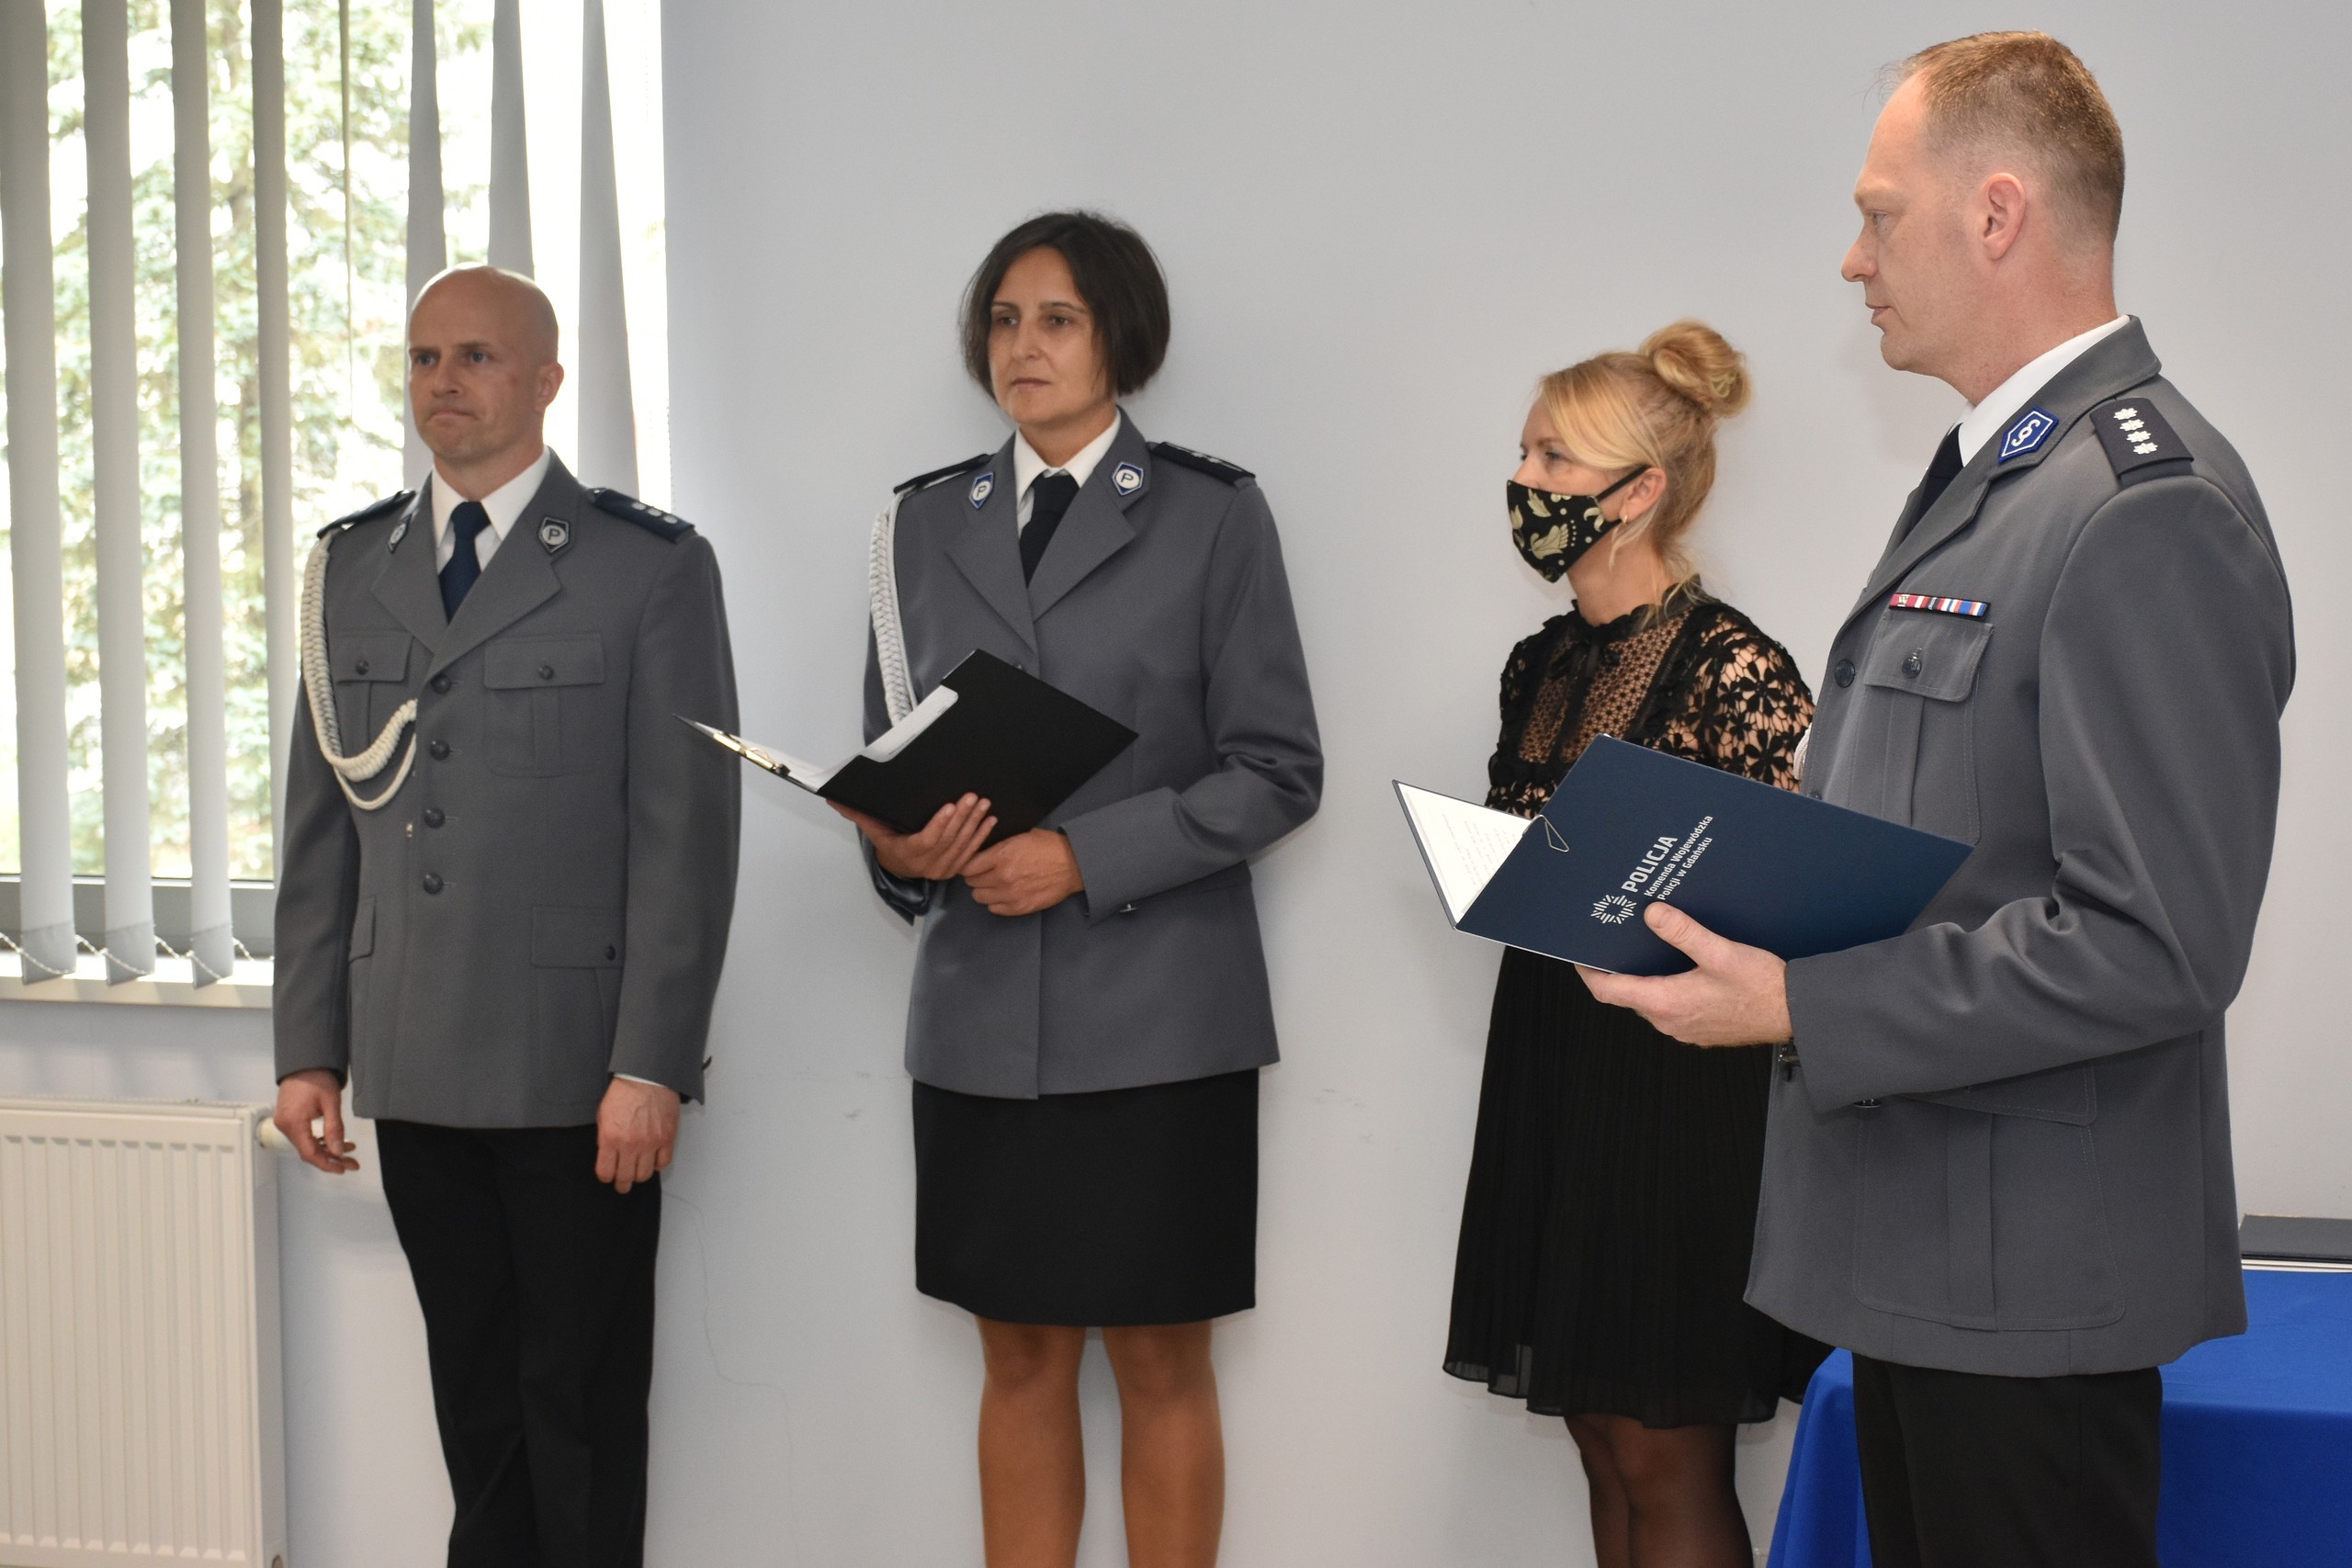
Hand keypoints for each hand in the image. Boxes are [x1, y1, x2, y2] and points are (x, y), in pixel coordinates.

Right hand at [274, 1069, 359, 1173]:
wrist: (304, 1060)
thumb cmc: (316, 1076)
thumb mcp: (331, 1103)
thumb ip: (335, 1129)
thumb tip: (338, 1151)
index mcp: (293, 1122)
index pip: (309, 1153)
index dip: (327, 1163)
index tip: (343, 1168)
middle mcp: (285, 1125)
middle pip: (308, 1151)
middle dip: (331, 1158)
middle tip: (351, 1163)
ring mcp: (285, 1122)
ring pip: (307, 1144)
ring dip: (327, 1149)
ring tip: (349, 1150)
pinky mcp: (288, 1118)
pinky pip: (303, 1135)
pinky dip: (319, 1140)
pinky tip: (335, 1140)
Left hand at [596, 1077, 680, 1194]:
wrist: (646, 1077)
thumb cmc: (625, 1092)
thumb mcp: (603, 1115)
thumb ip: (604, 1138)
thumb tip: (607, 1155)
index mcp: (610, 1138)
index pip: (606, 1172)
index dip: (605, 1177)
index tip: (608, 1176)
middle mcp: (630, 1144)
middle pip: (626, 1178)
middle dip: (621, 1184)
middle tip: (622, 1184)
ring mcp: (650, 1142)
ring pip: (645, 1174)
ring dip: (639, 1176)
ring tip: (637, 1172)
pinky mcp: (667, 1138)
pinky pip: (663, 1162)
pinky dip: (658, 1164)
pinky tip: (653, 1160)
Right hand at [833, 795, 994, 880]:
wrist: (901, 867)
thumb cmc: (890, 844)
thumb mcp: (874, 831)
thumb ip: (859, 814)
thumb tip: (834, 798)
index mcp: (909, 854)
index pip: (928, 839)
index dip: (940, 823)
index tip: (950, 805)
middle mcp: (928, 864)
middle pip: (949, 839)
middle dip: (963, 817)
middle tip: (973, 797)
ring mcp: (944, 868)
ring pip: (963, 844)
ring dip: (975, 823)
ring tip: (983, 803)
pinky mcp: (956, 868)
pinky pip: (972, 851)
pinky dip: (982, 836)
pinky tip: (990, 819)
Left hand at [962, 829, 1084, 916]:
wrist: (1073, 865)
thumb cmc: (1049, 847)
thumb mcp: (1020, 837)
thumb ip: (998, 847)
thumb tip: (981, 852)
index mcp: (1001, 856)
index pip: (968, 866)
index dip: (968, 865)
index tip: (971, 864)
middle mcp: (1003, 877)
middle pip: (972, 882)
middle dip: (975, 877)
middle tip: (983, 873)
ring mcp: (1011, 894)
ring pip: (979, 897)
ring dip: (984, 890)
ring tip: (993, 884)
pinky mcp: (1020, 907)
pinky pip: (994, 909)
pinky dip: (995, 902)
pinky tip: (1003, 894)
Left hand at [1577, 902, 1792, 1046]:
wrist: (1795, 1014)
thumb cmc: (1762, 988)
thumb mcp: (1720, 952)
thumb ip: (1683, 931)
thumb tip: (1652, 913)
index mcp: (1666, 1003)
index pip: (1609, 991)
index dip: (1589, 972)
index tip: (1579, 954)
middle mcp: (1669, 1021)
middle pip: (1627, 995)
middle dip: (1618, 970)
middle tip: (1614, 942)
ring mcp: (1684, 1028)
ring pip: (1650, 1001)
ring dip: (1644, 979)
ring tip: (1644, 949)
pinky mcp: (1700, 1028)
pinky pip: (1670, 1007)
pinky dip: (1665, 988)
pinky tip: (1678, 968)